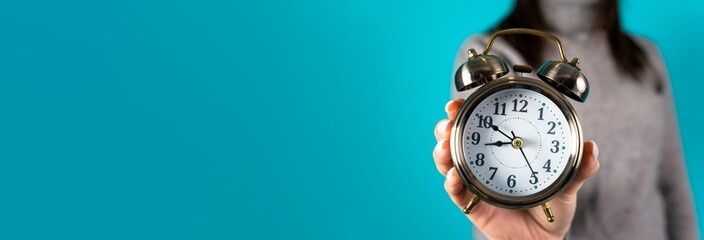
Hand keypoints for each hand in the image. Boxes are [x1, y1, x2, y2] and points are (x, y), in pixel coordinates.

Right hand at [433, 99, 599, 239]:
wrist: (546, 238)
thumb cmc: (551, 206)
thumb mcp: (566, 182)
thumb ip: (578, 167)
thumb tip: (592, 148)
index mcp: (502, 150)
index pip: (479, 124)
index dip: (465, 110)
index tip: (459, 100)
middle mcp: (483, 163)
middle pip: (455, 139)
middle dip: (446, 127)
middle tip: (449, 120)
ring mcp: (475, 183)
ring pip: (448, 163)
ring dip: (442, 152)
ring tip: (444, 146)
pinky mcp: (472, 205)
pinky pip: (456, 193)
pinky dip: (452, 183)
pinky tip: (455, 175)